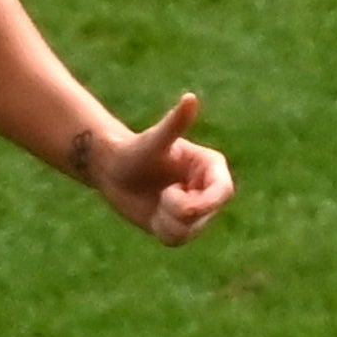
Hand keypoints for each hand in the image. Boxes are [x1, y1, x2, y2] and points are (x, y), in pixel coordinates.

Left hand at [77, 92, 234, 245]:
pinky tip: (154, 214)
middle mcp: (207, 189)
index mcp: (210, 167)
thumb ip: (175, 123)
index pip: (223, 191)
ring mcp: (196, 209)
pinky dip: (162, 230)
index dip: (206, 202)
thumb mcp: (154, 140)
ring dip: (167, 219)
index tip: (175, 197)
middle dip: (178, 208)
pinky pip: (178, 239)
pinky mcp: (181, 226)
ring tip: (157, 201)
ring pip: (190, 230)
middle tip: (162, 193)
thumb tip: (191, 97)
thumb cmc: (134, 150)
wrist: (112, 169)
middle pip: (206, 214)